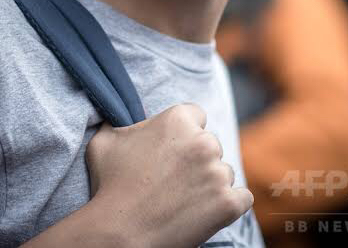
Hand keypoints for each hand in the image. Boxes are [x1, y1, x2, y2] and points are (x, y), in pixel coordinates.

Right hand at [85, 103, 253, 247]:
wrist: (119, 233)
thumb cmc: (109, 186)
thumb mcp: (105, 140)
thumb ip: (118, 121)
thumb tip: (117, 114)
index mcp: (179, 119)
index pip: (196, 116)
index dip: (184, 134)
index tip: (173, 150)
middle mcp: (203, 141)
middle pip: (211, 144)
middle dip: (197, 159)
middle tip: (174, 180)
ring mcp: (218, 173)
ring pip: (224, 172)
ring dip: (211, 183)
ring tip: (183, 200)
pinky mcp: (229, 203)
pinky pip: (242, 198)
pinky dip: (229, 205)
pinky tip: (208, 211)